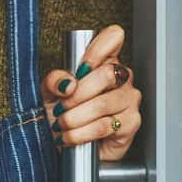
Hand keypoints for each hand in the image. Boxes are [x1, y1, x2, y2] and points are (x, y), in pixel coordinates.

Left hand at [43, 24, 142, 161]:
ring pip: (102, 104)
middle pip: (106, 74)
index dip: (97, 50)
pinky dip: (80, 134)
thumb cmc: (62, 114)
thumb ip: (54, 80)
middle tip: (60, 107)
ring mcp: (129, 99)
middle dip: (77, 94)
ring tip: (61, 124)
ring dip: (75, 117)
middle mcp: (121, 77)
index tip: (80, 68)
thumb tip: (68, 83)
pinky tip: (70, 136)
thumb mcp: (50, 92)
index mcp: (103, 61)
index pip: (113, 38)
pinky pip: (104, 126)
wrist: (68, 143)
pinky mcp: (131, 123)